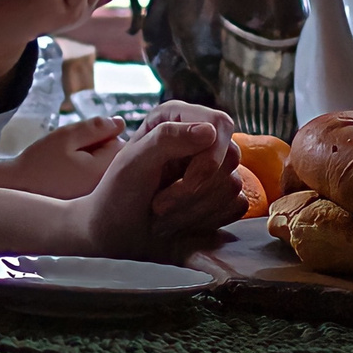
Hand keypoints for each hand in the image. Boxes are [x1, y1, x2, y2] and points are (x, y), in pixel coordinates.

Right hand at [0, 116, 123, 199]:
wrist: (17, 191)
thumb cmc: (40, 163)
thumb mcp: (66, 137)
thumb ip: (95, 128)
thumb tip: (120, 123)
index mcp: (103, 169)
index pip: (120, 141)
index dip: (100, 135)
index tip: (78, 143)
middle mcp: (107, 188)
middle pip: (116, 158)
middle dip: (99, 150)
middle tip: (72, 156)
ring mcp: (99, 200)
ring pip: (107, 171)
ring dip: (94, 164)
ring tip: (68, 169)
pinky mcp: (91, 208)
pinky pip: (98, 185)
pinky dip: (88, 179)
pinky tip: (69, 181)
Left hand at [77, 101, 243, 257]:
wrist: (116, 234)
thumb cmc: (118, 193)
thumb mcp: (134, 162)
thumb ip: (167, 139)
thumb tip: (211, 131)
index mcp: (178, 118)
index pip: (220, 124)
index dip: (210, 156)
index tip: (187, 183)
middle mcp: (200, 138)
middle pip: (230, 157)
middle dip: (194, 190)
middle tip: (159, 207)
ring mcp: (214, 168)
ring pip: (233, 186)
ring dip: (193, 211)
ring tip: (162, 217)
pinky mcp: (222, 197)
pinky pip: (237, 206)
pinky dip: (208, 221)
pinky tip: (181, 224)